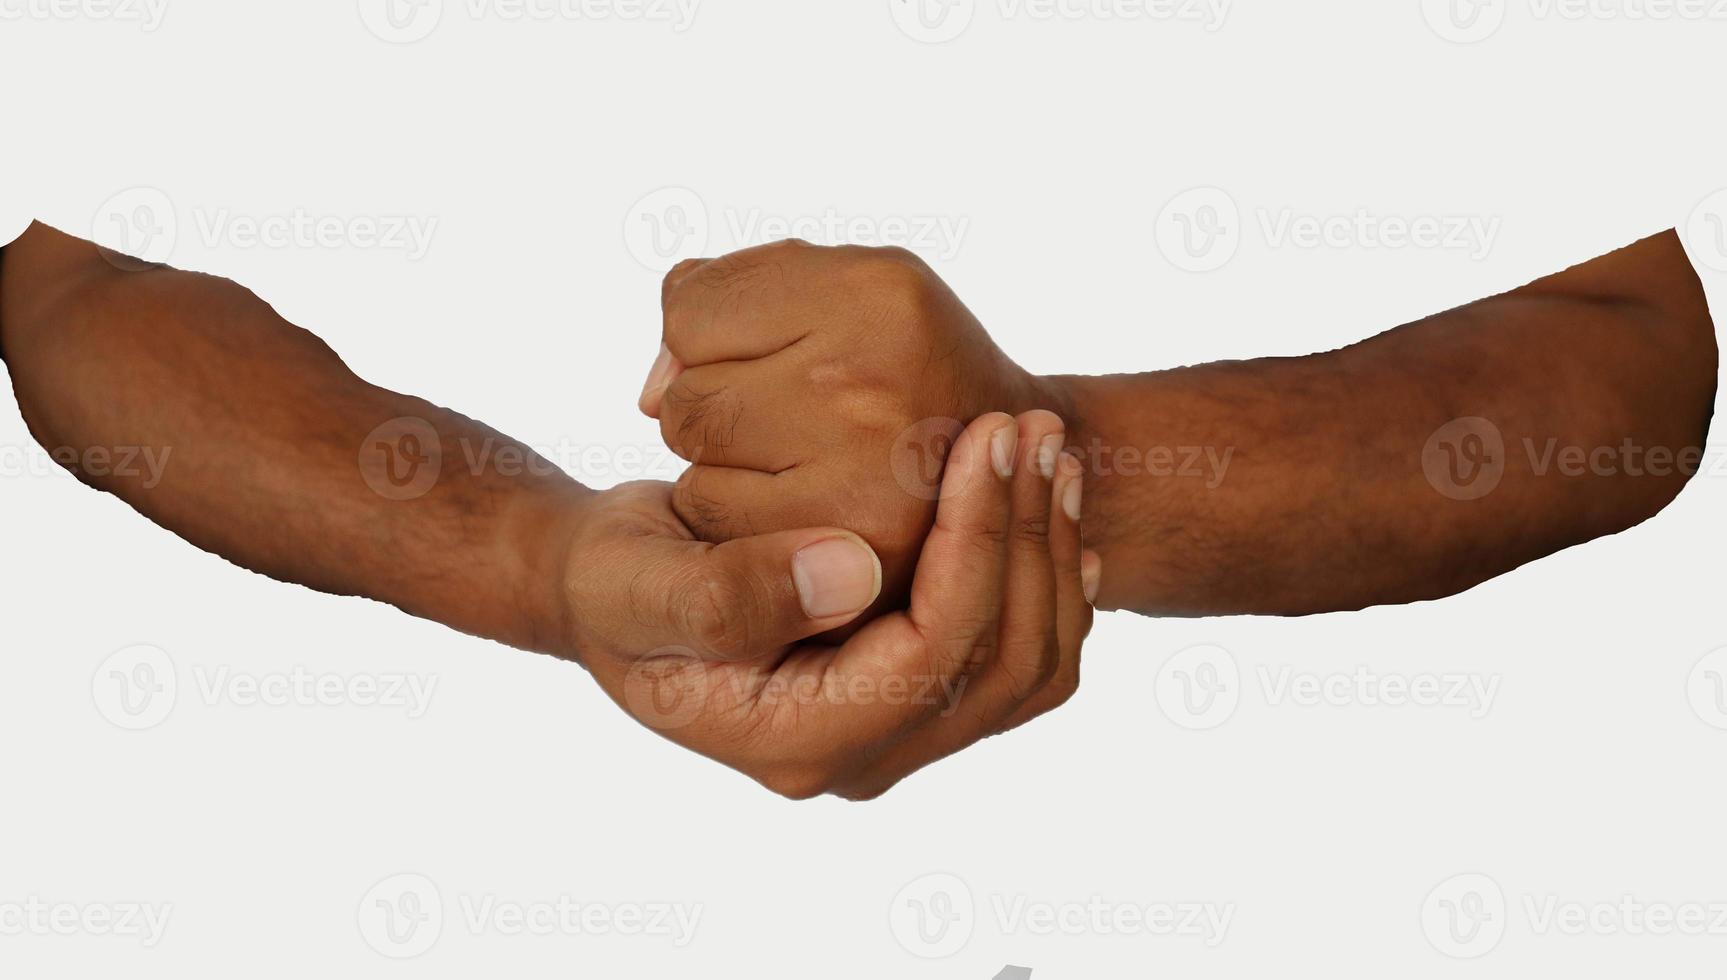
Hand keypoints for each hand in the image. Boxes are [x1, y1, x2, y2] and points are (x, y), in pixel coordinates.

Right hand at [560, 412, 1095, 798]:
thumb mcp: (638, 585)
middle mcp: (862, 753)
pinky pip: (1016, 652)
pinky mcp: (913, 689)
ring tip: (1047, 448)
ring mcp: (895, 729)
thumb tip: (852, 570)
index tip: (981, 437)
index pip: (933, 655)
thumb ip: (728, 594)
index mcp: (799, 740)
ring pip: (1029, 664)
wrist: (617, 586)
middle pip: (1002, 665)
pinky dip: (1044, 578)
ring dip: (1048, 552)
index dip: (972, 544)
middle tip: (1033, 426)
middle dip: (1026, 538)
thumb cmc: (614, 582)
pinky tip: (1048, 508)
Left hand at [638, 240, 1076, 622]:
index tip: (768, 353)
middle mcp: (869, 379)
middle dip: (711, 409)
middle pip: (686, 400)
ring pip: (695, 470)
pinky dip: (739, 523)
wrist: (1013, 456)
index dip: (706, 336)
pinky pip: (725, 530)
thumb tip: (651, 391)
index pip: (688, 311)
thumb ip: (727, 296)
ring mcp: (866, 471)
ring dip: (721, 471)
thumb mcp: (840, 287)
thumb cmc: (902, 361)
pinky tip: (797, 508)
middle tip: (783, 418)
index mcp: (874, 292)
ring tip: (796, 462)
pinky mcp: (858, 546)